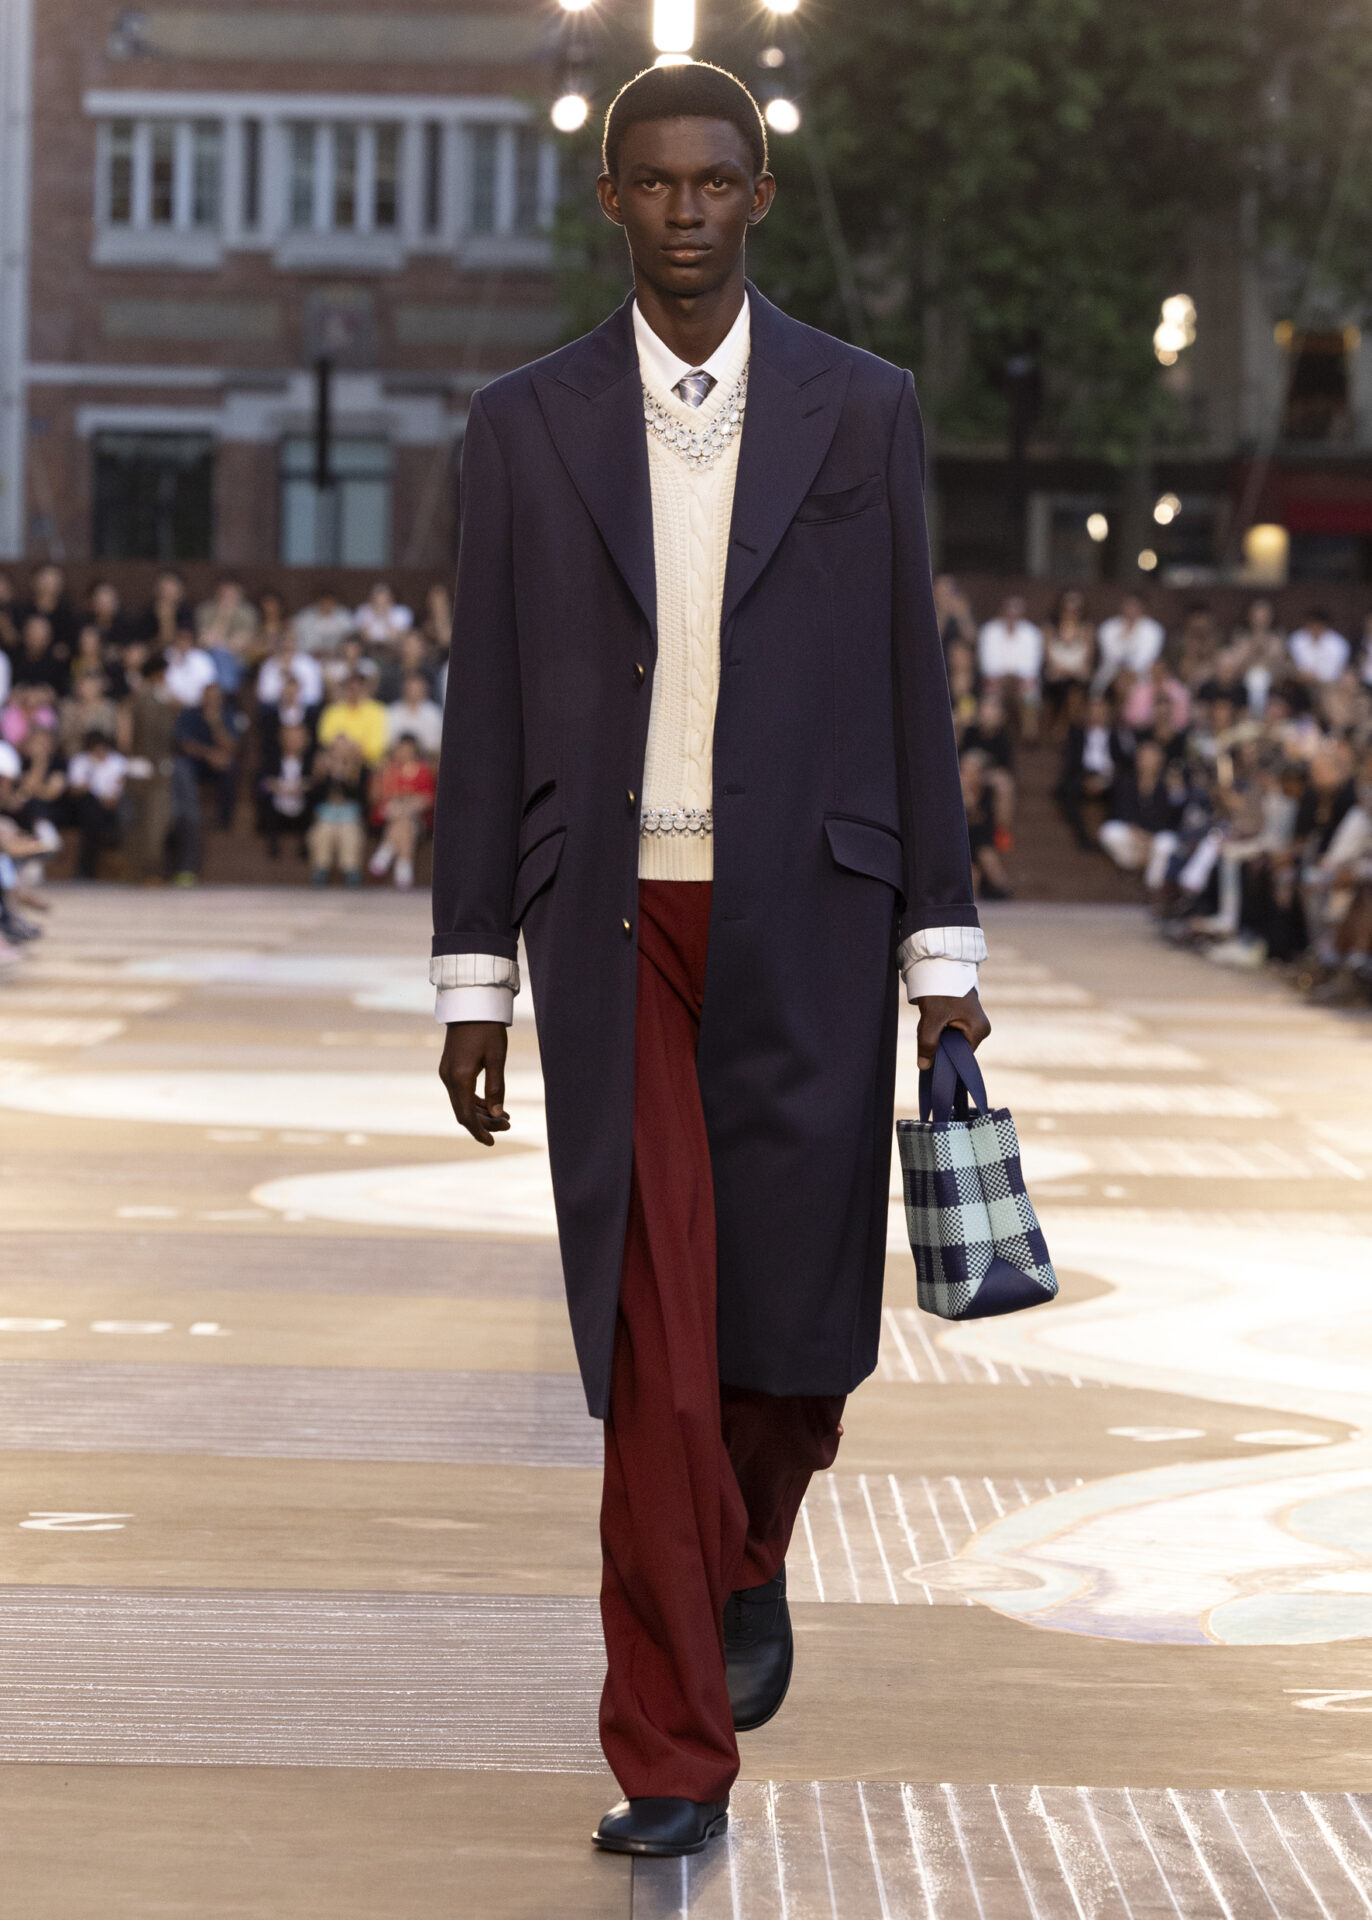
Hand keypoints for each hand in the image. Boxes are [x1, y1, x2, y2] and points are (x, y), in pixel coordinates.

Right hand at [439, 1020, 509, 1145]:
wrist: (471, 1005)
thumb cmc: (487, 1029)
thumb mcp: (497, 1058)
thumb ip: (496, 1088)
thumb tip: (498, 1115)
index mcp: (460, 1078)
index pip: (466, 1116)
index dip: (479, 1131)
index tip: (492, 1142)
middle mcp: (448, 1078)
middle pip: (463, 1112)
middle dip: (484, 1123)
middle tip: (508, 1125)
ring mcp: (447, 1073)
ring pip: (461, 1103)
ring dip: (480, 1113)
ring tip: (505, 1117)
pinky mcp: (450, 1067)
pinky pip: (460, 1092)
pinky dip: (474, 1101)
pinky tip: (491, 1104)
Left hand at [916, 988, 990, 1069]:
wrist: (940, 966)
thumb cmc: (940, 989)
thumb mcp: (932, 1018)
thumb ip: (928, 1044)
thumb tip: (924, 1067)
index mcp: (979, 1030)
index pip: (960, 1056)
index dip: (943, 1055)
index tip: (929, 1046)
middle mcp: (981, 1028)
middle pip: (955, 1048)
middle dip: (939, 1042)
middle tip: (928, 1026)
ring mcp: (974, 1023)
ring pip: (950, 1039)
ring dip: (937, 1034)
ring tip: (931, 1019)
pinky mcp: (965, 1017)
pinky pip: (950, 1031)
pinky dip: (938, 1027)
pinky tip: (933, 1017)